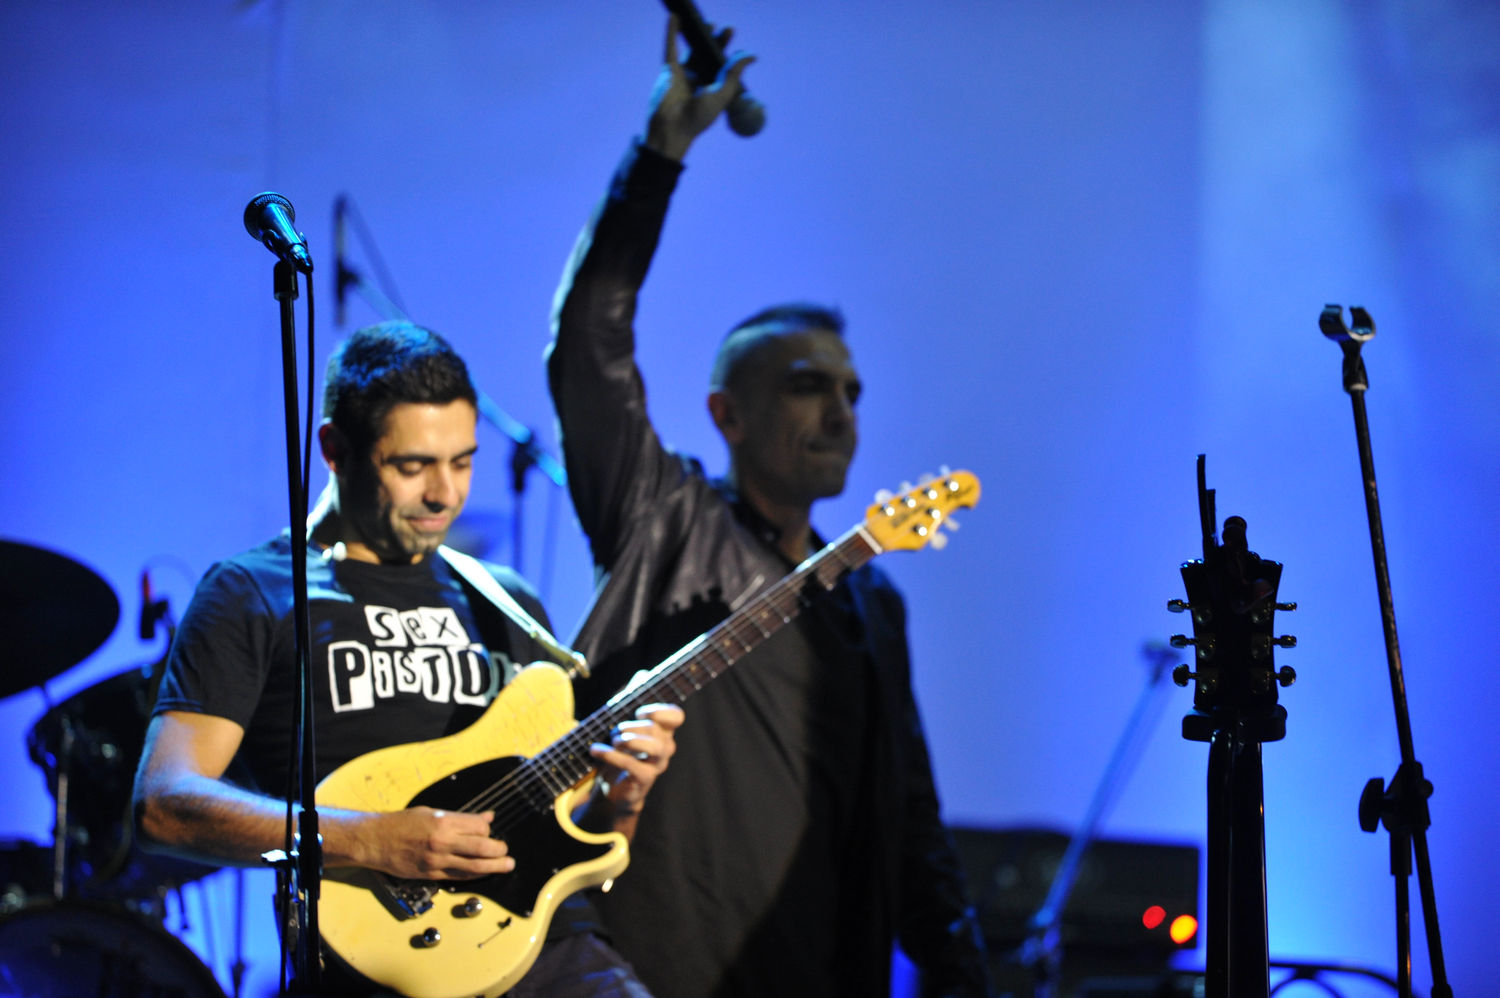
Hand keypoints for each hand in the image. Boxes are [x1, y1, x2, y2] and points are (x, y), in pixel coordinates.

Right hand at [359, 806, 514, 880]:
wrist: (376, 841)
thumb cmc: (402, 823)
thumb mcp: (432, 812)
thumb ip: (461, 818)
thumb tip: (487, 817)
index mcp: (444, 822)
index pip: (479, 826)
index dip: (488, 829)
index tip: (488, 830)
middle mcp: (443, 842)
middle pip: (482, 847)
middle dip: (499, 850)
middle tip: (506, 851)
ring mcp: (438, 860)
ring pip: (474, 866)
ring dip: (494, 866)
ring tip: (507, 865)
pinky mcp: (431, 875)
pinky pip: (459, 877)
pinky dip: (474, 875)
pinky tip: (484, 874)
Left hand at [589, 702, 684, 821]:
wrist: (612, 788)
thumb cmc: (621, 751)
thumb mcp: (624, 723)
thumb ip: (633, 698)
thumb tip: (643, 673)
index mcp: (663, 731)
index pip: (676, 716)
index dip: (659, 710)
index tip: (639, 712)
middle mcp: (665, 747)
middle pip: (656, 729)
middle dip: (631, 725)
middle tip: (615, 730)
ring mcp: (657, 765)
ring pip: (655, 747)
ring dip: (629, 740)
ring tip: (613, 739)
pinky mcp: (644, 780)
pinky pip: (632, 765)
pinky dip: (612, 755)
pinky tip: (596, 751)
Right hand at [644, 16, 754, 160]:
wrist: (673, 127)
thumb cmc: (699, 116)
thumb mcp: (722, 93)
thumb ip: (735, 72)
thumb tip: (751, 55)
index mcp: (713, 90)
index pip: (724, 70)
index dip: (732, 59)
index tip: (741, 51)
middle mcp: (699, 81)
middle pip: (710, 57)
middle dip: (719, 43)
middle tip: (730, 30)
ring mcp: (683, 74)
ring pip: (693, 50)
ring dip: (700, 36)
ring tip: (709, 23)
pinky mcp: (669, 70)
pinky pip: (671, 47)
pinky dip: (672, 32)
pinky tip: (675, 17)